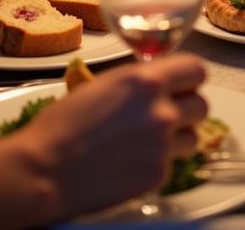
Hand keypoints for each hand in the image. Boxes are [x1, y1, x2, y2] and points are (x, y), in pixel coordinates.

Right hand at [16, 54, 206, 221]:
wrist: (44, 170)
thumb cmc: (63, 124)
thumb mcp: (105, 84)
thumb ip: (140, 81)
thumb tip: (160, 81)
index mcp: (148, 81)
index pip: (197, 70)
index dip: (189, 77)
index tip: (181, 83)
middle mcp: (162, 111)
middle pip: (201, 104)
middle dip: (186, 107)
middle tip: (165, 113)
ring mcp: (162, 145)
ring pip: (193, 136)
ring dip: (177, 136)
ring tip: (149, 140)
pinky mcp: (157, 175)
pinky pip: (172, 164)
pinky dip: (158, 162)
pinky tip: (132, 161)